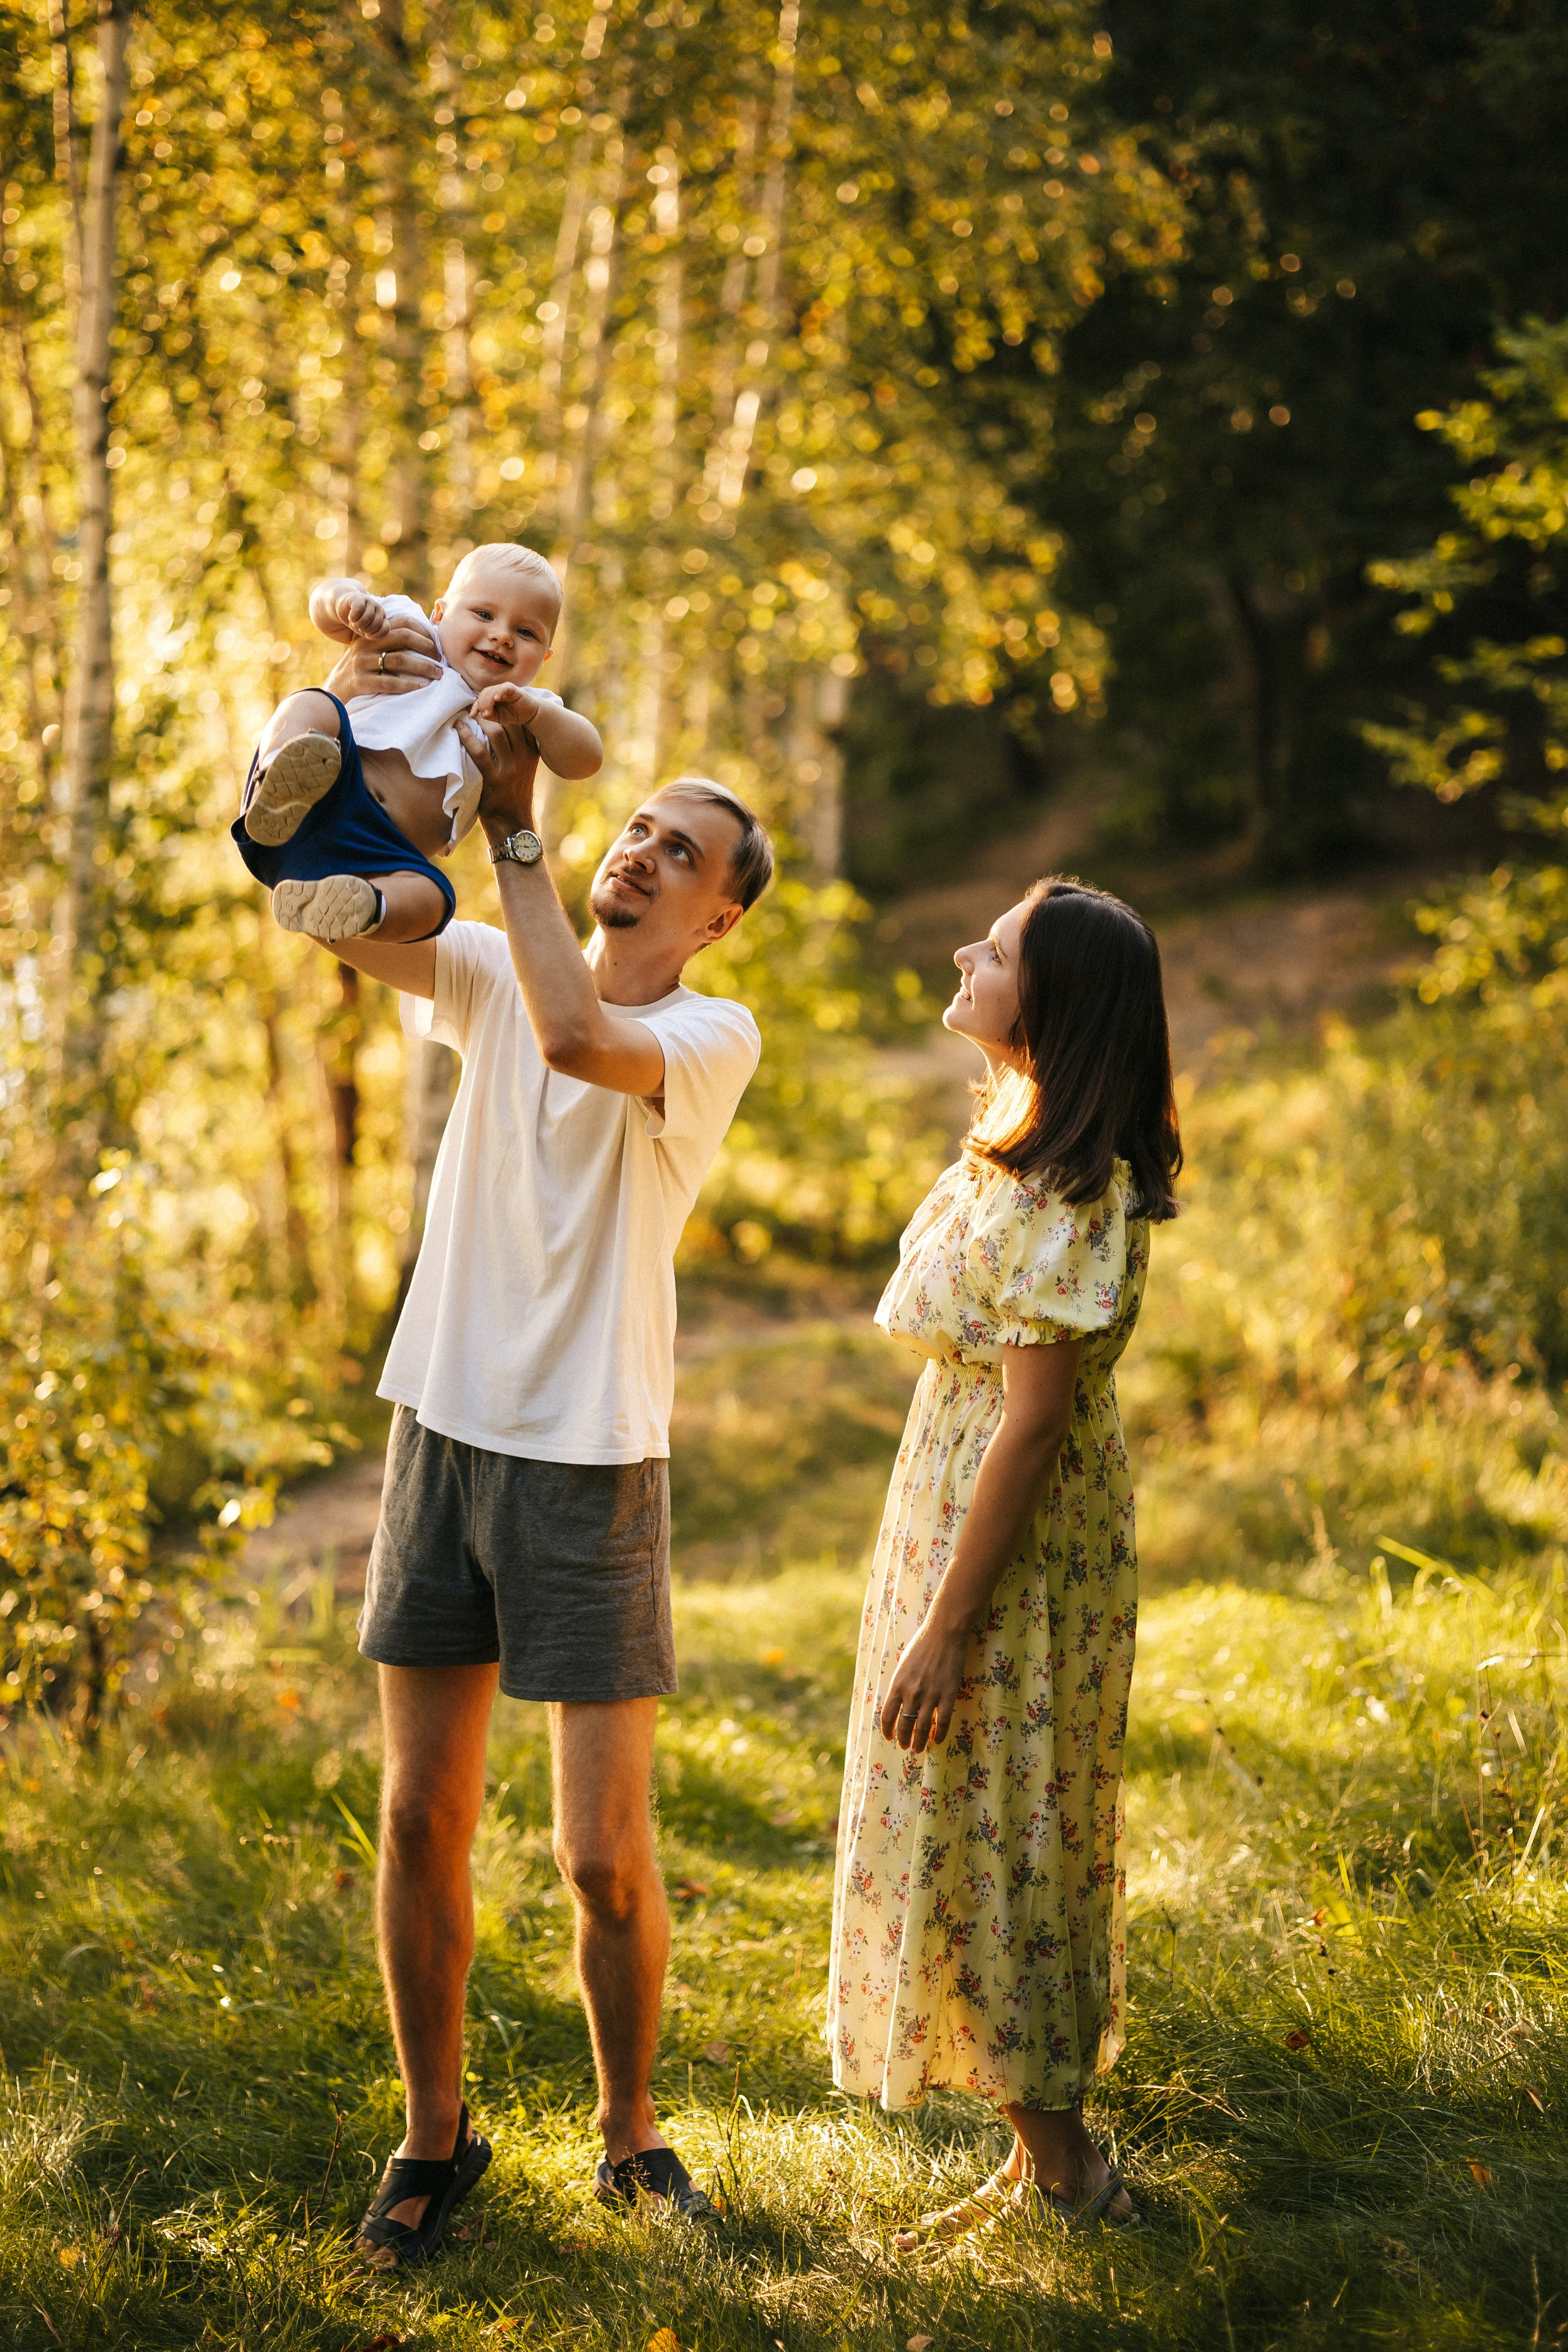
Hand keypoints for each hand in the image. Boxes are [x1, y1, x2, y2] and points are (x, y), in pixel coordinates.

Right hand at [322, 618, 442, 699]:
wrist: (334, 690)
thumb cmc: (362, 671)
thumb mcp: (370, 650)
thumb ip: (390, 642)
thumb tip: (426, 639)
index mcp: (371, 634)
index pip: (401, 622)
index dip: (422, 630)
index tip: (437, 644)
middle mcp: (366, 644)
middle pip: (402, 637)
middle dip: (426, 647)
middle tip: (441, 660)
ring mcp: (362, 662)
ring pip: (399, 660)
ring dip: (423, 667)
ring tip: (438, 675)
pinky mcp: (360, 681)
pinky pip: (389, 682)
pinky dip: (409, 684)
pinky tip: (422, 687)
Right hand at [330, 583, 387, 637]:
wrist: (343, 607)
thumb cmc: (356, 621)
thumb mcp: (365, 631)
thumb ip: (373, 636)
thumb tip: (372, 641)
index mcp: (383, 618)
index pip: (385, 630)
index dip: (374, 635)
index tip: (366, 634)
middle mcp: (379, 609)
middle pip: (376, 624)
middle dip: (364, 629)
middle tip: (357, 627)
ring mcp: (370, 602)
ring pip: (368, 617)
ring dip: (358, 624)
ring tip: (353, 622)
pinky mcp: (359, 597)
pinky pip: (359, 609)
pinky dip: (353, 617)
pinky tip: (350, 617)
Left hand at [458, 684, 542, 836]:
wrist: (513, 823)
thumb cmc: (514, 792)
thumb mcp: (524, 767)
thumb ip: (518, 747)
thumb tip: (502, 721)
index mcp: (533, 752)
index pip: (522, 721)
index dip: (507, 706)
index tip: (493, 697)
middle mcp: (525, 758)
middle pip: (510, 722)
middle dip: (493, 708)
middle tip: (477, 700)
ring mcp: (510, 769)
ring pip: (496, 733)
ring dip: (480, 720)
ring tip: (468, 712)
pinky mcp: (494, 780)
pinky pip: (478, 752)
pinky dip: (466, 737)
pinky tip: (458, 728)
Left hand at [878, 1611, 969, 1753]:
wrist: (944, 1633)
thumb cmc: (922, 1644)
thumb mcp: (903, 1665)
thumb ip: (901, 1684)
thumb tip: (899, 1701)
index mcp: (897, 1684)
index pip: (887, 1715)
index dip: (887, 1730)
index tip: (889, 1737)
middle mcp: (911, 1693)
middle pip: (904, 1725)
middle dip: (903, 1739)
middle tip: (905, 1747)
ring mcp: (930, 1695)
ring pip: (923, 1728)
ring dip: (919, 1742)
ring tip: (919, 1749)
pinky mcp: (948, 1695)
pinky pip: (943, 1721)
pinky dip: (940, 1734)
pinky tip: (938, 1740)